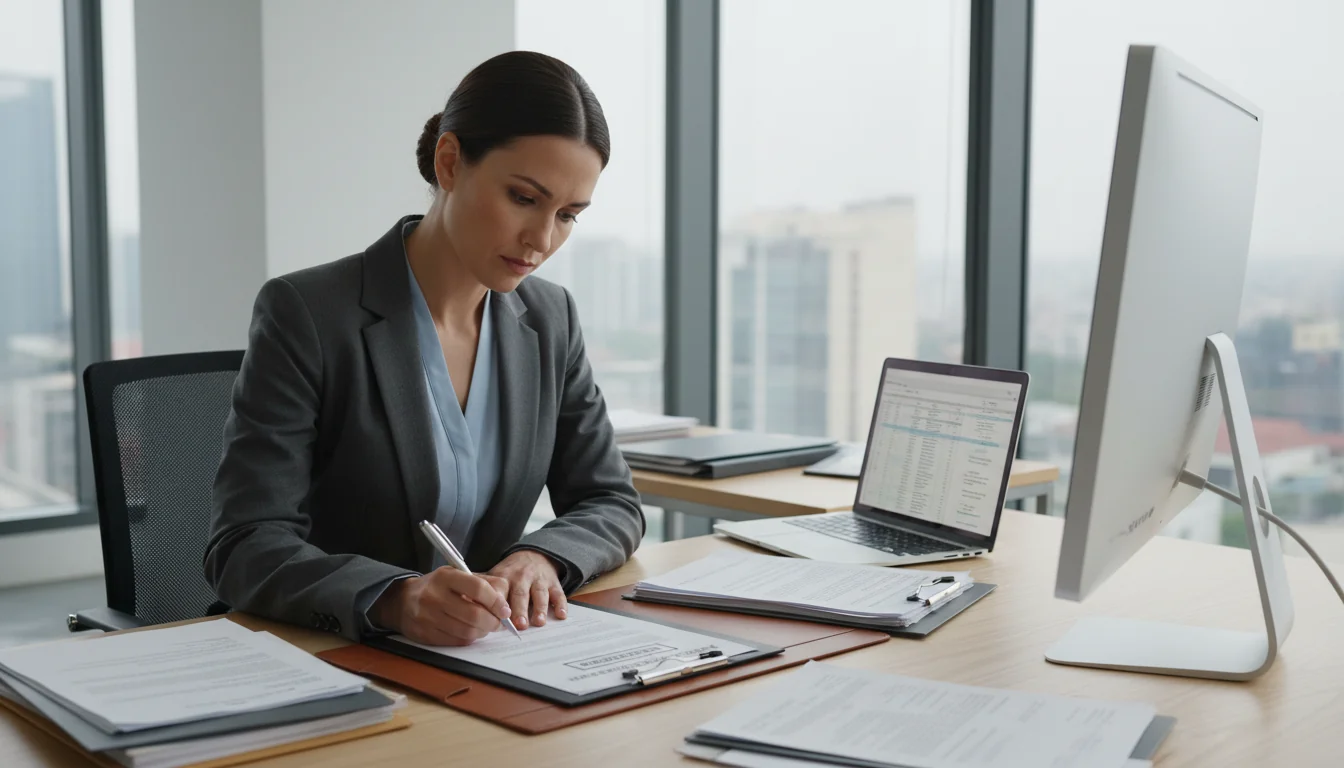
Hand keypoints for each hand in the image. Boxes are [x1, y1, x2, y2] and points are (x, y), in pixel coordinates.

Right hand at [371, 568, 510, 645]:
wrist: (402, 601)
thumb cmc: (437, 587)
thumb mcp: (457, 575)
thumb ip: (483, 583)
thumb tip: (504, 601)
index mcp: (445, 577)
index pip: (478, 588)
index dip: (496, 601)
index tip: (504, 610)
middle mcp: (434, 596)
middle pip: (474, 614)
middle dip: (493, 622)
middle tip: (499, 622)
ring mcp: (427, 617)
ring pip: (467, 631)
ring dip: (482, 632)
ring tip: (485, 627)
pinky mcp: (424, 634)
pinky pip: (456, 641)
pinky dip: (469, 638)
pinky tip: (470, 632)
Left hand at [488, 550, 567, 629]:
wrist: (534, 555)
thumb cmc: (511, 573)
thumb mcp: (496, 575)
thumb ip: (484, 590)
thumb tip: (466, 604)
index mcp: (504, 577)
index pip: (500, 590)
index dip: (498, 603)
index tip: (495, 617)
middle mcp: (522, 577)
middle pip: (520, 594)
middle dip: (519, 610)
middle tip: (518, 625)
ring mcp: (539, 580)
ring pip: (539, 594)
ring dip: (540, 608)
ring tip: (538, 622)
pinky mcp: (553, 583)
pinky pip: (558, 594)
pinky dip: (560, 604)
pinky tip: (561, 615)